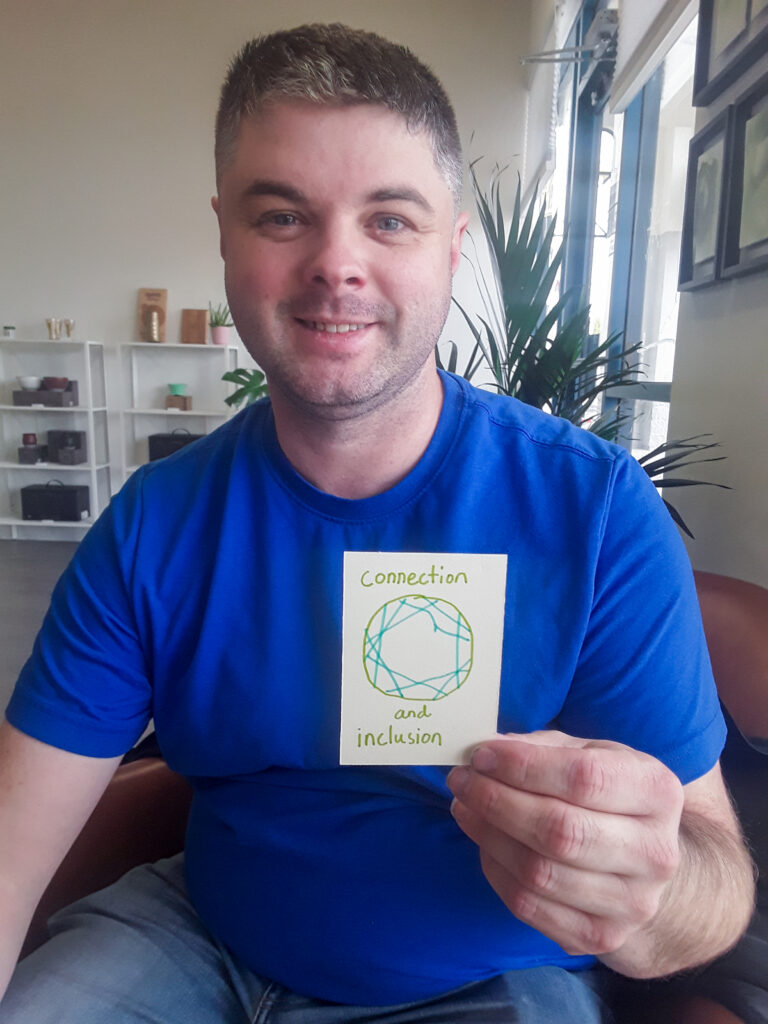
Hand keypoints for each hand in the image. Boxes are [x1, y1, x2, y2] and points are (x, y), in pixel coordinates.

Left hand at [446, 731, 683, 957]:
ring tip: (464, 806)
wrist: (645, 864)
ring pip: (539, 872)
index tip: (482, 755)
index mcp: (657, 791)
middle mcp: (655, 852)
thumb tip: (486, 749)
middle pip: (560, 830)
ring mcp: (632, 903)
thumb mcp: (590, 753)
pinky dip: (495, 870)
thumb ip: (542, 748)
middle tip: (461, 780)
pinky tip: (484, 842)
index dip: (524, 766)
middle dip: (497, 801)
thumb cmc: (608, 795)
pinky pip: (529, 906)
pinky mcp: (601, 936)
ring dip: (488, 835)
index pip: (585, 778)